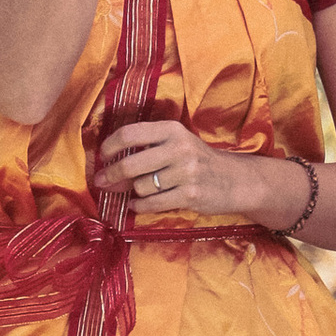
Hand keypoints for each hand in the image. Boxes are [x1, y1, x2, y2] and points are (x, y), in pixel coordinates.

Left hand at [92, 118, 261, 216]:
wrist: (234, 180)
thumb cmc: (198, 160)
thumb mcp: (177, 144)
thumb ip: (147, 149)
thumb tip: (106, 166)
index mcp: (172, 130)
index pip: (130, 133)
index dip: (110, 146)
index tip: (101, 156)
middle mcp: (179, 148)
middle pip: (130, 163)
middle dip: (110, 175)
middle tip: (101, 182)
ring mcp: (186, 172)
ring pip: (141, 186)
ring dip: (134, 192)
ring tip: (139, 192)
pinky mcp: (191, 195)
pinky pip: (152, 204)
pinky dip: (140, 206)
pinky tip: (138, 204)